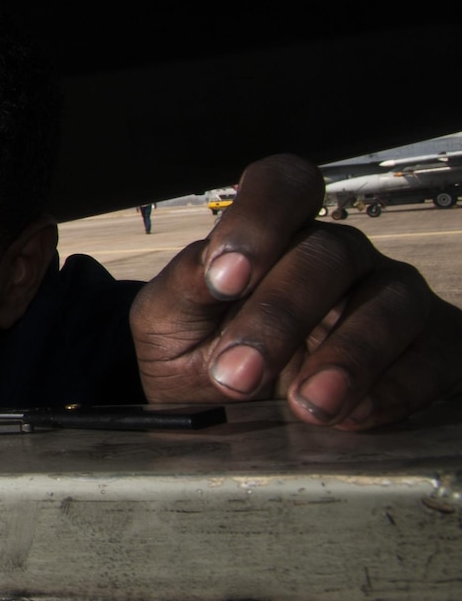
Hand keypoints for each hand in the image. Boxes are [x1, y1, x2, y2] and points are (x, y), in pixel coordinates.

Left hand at [129, 155, 461, 427]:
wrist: (232, 415)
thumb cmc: (199, 353)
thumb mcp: (169, 322)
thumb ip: (184, 287)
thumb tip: (211, 268)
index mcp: (276, 231)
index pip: (283, 185)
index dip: (258, 220)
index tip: (226, 277)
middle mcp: (340, 254)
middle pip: (328, 255)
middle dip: (281, 316)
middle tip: (238, 375)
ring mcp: (391, 296)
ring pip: (390, 303)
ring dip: (348, 357)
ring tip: (307, 405)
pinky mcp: (431, 349)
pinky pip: (431, 358)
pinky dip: (394, 390)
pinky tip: (352, 416)